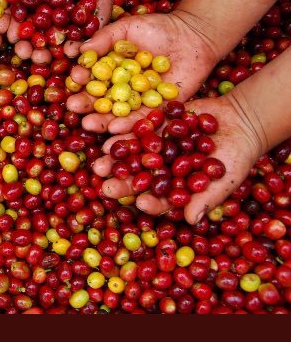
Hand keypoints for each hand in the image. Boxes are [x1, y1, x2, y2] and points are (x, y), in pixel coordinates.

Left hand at [6, 0, 112, 62]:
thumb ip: (102, 11)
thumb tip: (96, 40)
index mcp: (68, 20)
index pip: (66, 39)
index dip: (65, 48)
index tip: (64, 56)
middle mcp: (49, 15)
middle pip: (42, 35)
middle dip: (37, 47)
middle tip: (33, 56)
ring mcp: (32, 3)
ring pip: (25, 23)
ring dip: (20, 34)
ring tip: (17, 43)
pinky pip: (14, 2)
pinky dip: (11, 11)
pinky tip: (7, 22)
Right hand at [67, 9, 220, 134]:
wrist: (193, 36)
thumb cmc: (158, 28)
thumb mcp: (127, 28)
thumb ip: (104, 38)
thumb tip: (79, 51)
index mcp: (108, 70)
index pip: (90, 77)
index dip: (81, 78)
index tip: (76, 77)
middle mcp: (119, 88)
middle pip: (98, 99)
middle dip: (85, 104)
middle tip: (73, 107)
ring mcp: (137, 101)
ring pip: (116, 114)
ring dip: (101, 121)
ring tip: (87, 124)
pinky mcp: (157, 110)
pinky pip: (141, 121)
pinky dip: (128, 126)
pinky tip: (115, 129)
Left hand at [93, 93, 265, 224]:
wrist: (241, 121)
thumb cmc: (237, 157)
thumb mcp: (224, 178)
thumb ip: (206, 197)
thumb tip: (191, 220)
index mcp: (172, 187)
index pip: (158, 199)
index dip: (150, 202)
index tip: (141, 203)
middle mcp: (158, 168)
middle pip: (137, 177)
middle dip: (121, 181)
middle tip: (105, 185)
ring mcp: (154, 145)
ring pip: (131, 152)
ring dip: (115, 154)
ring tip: (100, 157)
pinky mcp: (154, 123)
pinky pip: (137, 126)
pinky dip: (125, 128)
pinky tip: (111, 129)